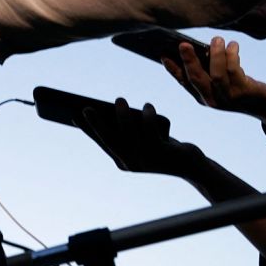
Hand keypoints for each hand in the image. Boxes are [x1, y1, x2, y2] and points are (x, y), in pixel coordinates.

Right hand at [76, 99, 201, 177]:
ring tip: (120, 100)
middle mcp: (133, 163)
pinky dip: (147, 116)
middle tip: (86, 108)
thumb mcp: (143, 139)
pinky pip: (150, 131)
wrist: (190, 165)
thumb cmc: (164, 147)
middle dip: (97, 124)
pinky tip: (147, 106)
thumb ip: (129, 130)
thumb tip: (114, 109)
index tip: (74, 116)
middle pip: (111, 141)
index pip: (102, 143)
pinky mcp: (162, 153)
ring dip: (123, 116)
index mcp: (124, 162)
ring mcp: (147, 159)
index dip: (88, 130)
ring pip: (129, 135)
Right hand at [162, 37, 265, 123]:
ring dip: (216, 54)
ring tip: (217, 39)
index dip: (173, 69)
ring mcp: (228, 98)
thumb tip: (200, 48)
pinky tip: (233, 45)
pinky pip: (234, 71)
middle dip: (189, 60)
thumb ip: (210, 70)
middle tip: (183, 43)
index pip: (184, 82)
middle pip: (196, 79)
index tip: (163, 55)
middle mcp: (212, 100)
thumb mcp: (222, 83)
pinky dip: (232, 55)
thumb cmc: (242, 89)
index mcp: (203, 97)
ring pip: (216, 74)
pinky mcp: (243, 92)